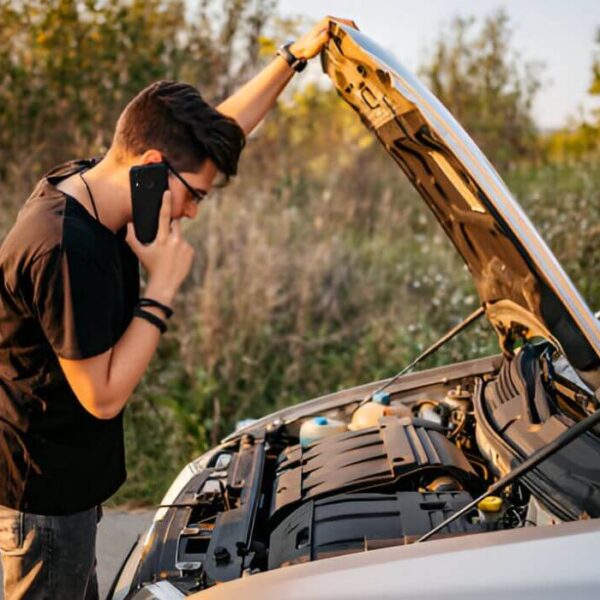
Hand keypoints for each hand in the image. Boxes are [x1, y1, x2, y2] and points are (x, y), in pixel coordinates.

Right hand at [125, 190, 193, 304]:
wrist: (165, 284)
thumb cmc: (151, 267)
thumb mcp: (139, 252)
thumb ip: (131, 237)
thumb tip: (128, 225)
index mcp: (162, 238)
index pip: (164, 216)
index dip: (166, 202)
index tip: (168, 192)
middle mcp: (175, 240)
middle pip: (175, 224)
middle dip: (170, 227)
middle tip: (164, 239)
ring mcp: (185, 246)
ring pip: (180, 236)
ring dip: (175, 240)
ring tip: (169, 253)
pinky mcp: (191, 252)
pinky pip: (186, 245)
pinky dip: (181, 249)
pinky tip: (176, 258)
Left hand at [289, 16, 357, 59]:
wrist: (299, 51)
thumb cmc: (306, 49)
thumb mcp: (315, 45)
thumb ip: (323, 38)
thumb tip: (330, 33)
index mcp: (328, 21)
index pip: (347, 23)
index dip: (356, 30)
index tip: (361, 39)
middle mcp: (329, 21)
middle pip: (348, 24)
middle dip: (355, 33)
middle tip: (362, 44)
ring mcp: (329, 26)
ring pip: (345, 28)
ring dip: (351, 36)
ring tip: (357, 46)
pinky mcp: (329, 31)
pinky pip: (341, 32)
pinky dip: (346, 37)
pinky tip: (349, 46)